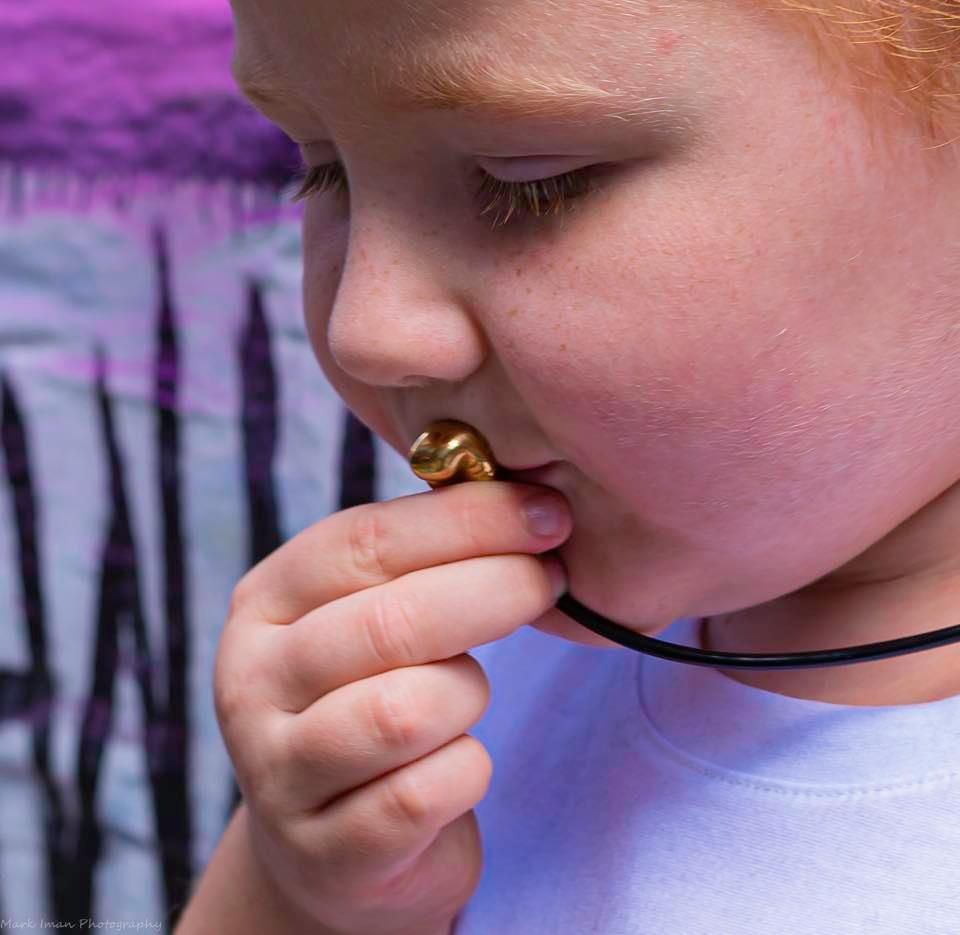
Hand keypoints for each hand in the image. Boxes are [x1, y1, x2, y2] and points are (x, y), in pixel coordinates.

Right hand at [213, 480, 571, 934]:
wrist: (333, 840)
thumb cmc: (372, 696)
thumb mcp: (375, 613)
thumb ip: (424, 558)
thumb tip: (526, 500)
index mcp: (267, 602)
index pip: (367, 541)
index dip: (469, 521)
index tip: (549, 514)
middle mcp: (254, 681)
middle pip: (392, 621)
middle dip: (496, 589)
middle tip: (550, 580)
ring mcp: (278, 773)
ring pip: (409, 711)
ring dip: (467, 695)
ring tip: (466, 695)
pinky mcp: (325, 853)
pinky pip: (429, 794)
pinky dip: (467, 772)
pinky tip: (455, 764)